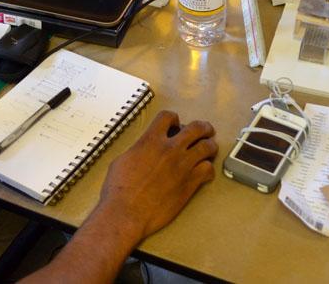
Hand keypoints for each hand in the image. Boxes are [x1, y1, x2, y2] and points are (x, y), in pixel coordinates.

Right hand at [96, 111, 216, 241]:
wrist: (126, 212)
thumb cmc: (119, 190)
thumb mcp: (123, 160)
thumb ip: (138, 150)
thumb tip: (143, 150)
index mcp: (151, 141)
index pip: (168, 116)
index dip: (174, 118)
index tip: (176, 124)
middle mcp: (169, 149)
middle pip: (196, 128)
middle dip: (203, 128)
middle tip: (206, 130)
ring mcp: (182, 166)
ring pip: (207, 147)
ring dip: (210, 146)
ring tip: (209, 149)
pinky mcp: (189, 184)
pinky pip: (208, 170)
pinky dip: (208, 169)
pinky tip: (205, 172)